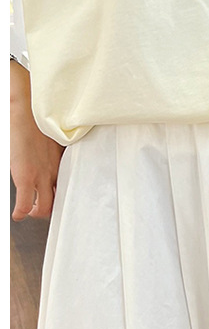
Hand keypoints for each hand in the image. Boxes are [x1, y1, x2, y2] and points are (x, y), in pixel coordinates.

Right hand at [10, 61, 64, 220]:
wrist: (27, 112)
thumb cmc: (40, 122)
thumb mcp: (56, 139)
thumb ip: (58, 150)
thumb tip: (58, 151)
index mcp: (61, 162)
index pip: (70, 185)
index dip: (67, 195)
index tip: (65, 198)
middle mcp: (54, 171)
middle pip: (60, 199)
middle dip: (53, 208)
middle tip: (45, 208)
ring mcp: (41, 176)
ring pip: (45, 206)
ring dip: (38, 212)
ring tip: (31, 212)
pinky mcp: (26, 176)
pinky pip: (25, 203)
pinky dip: (21, 212)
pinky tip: (18, 215)